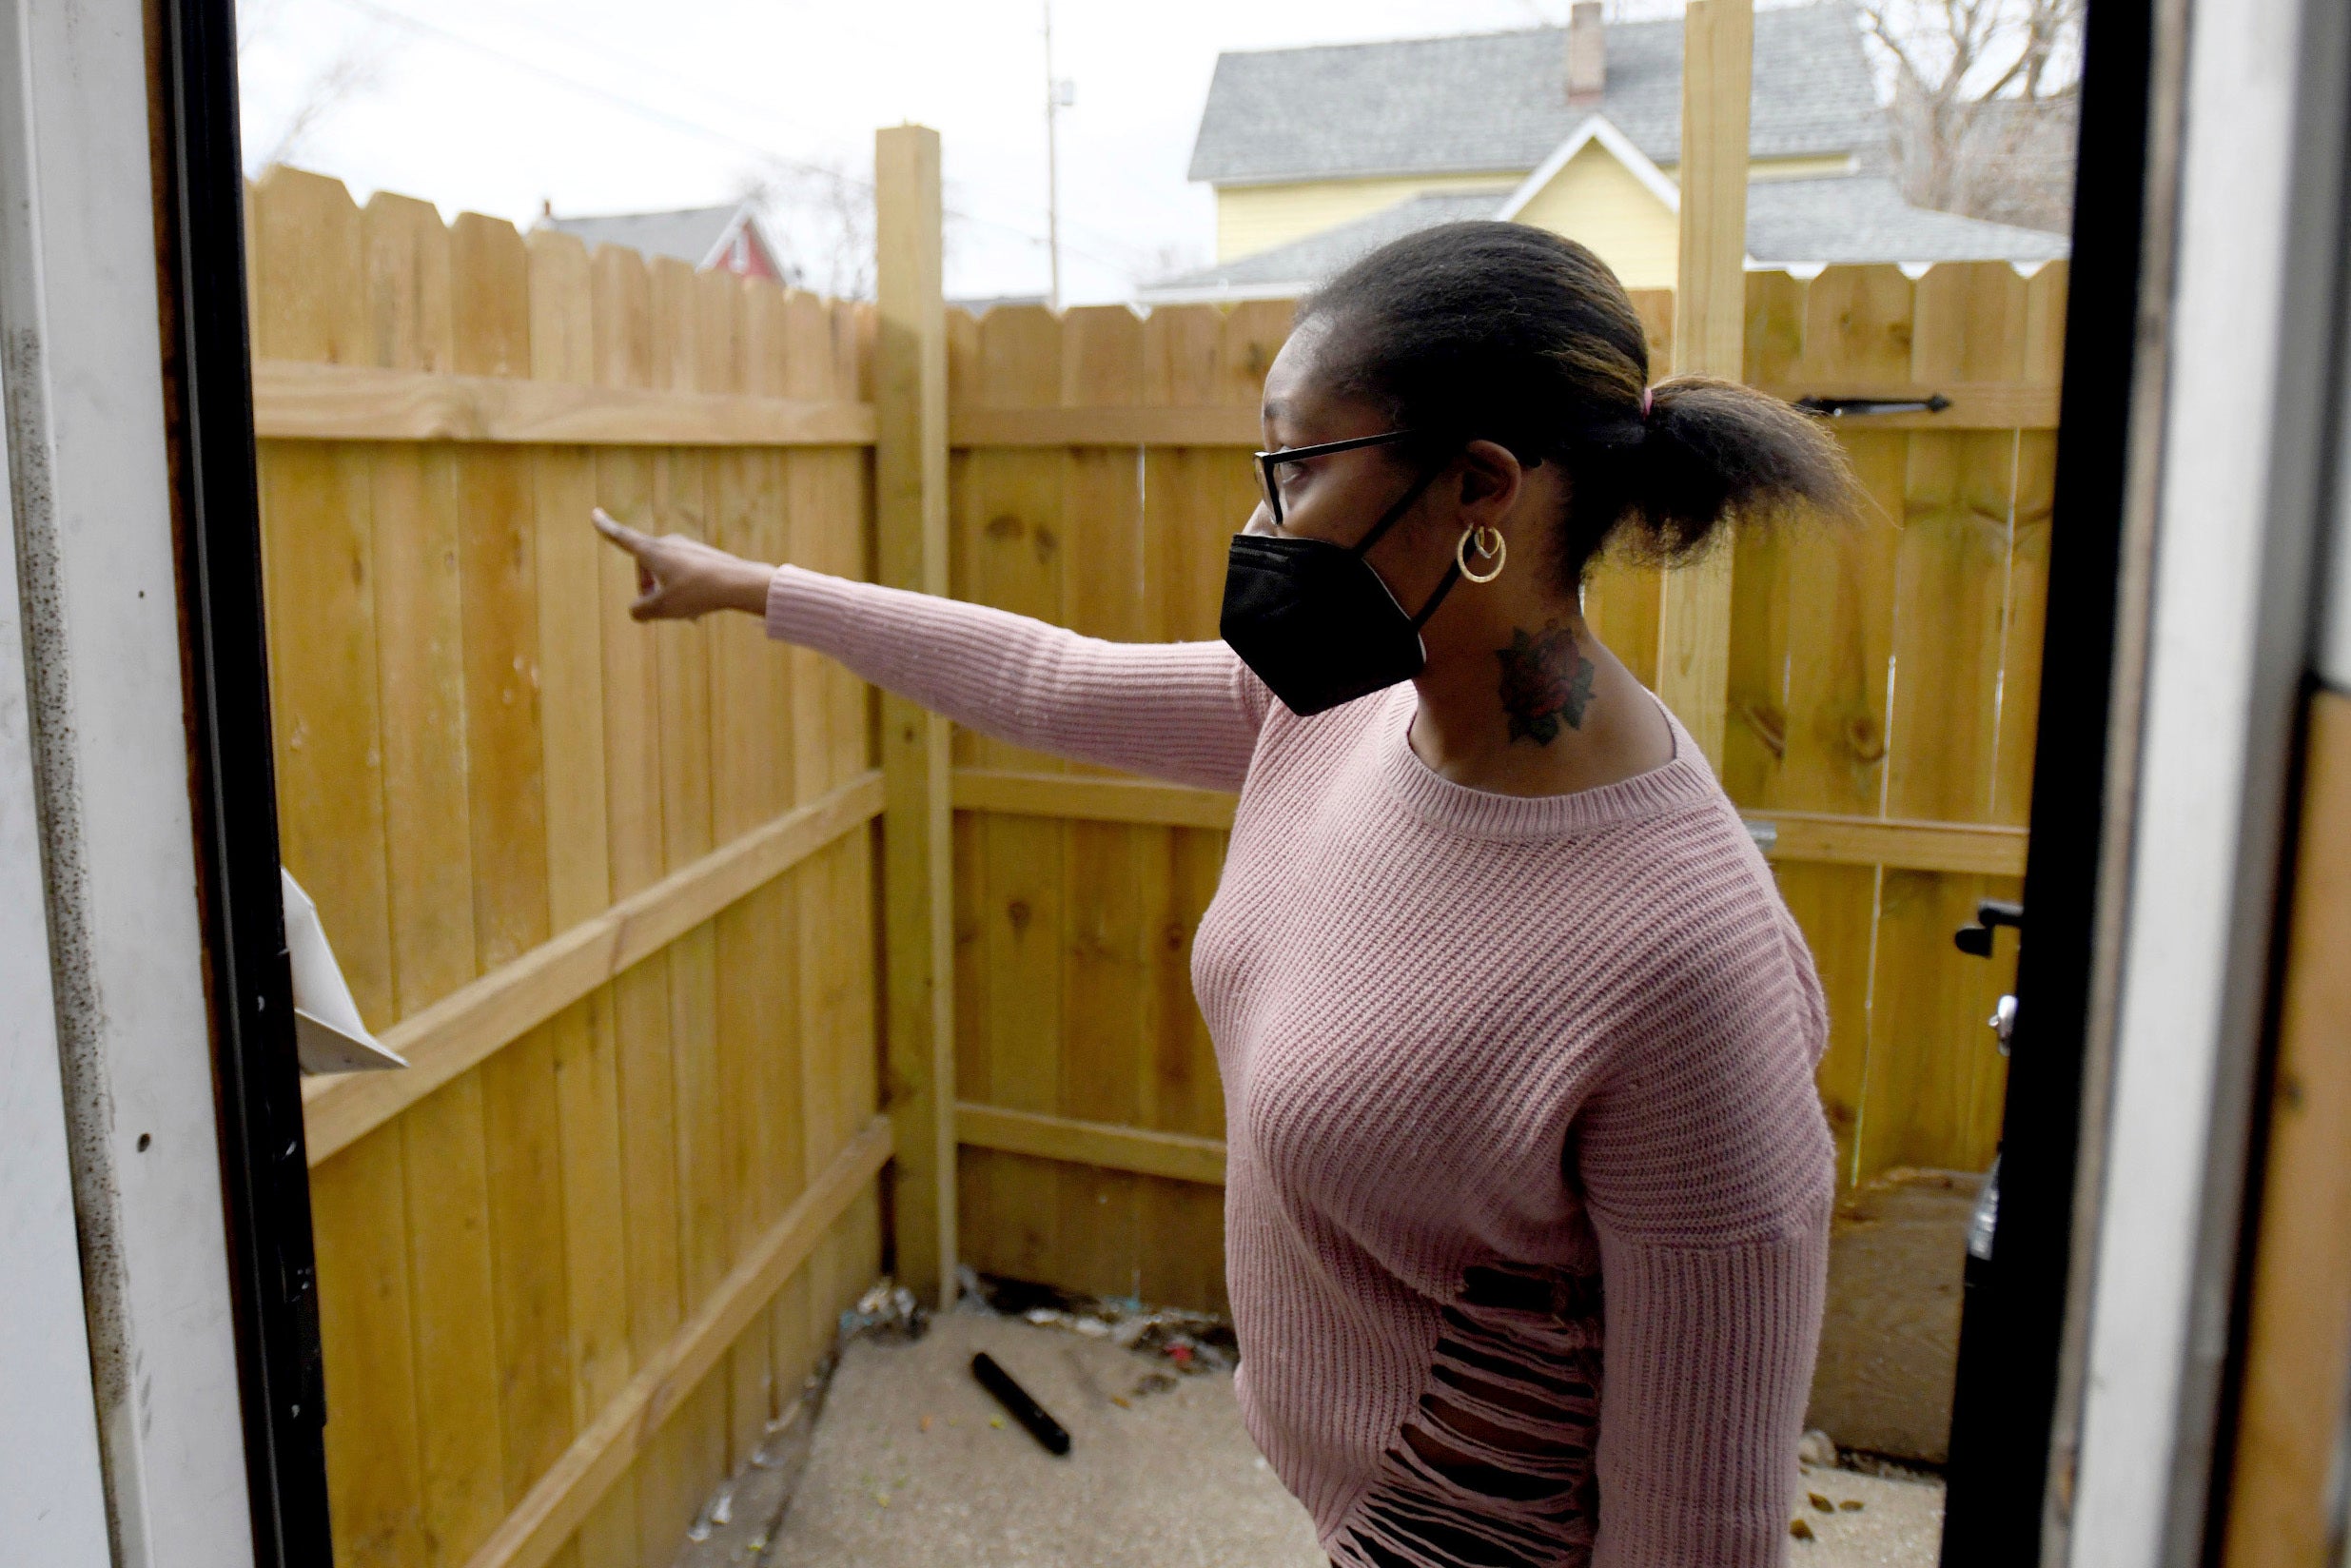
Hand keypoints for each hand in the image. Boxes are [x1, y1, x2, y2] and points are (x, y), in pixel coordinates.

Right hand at [591, 508, 772, 620]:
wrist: (739, 583)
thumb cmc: (697, 593)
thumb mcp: (662, 608)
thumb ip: (641, 610)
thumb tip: (637, 610)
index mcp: (653, 550)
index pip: (622, 538)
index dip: (606, 528)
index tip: (595, 513)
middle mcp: (669, 543)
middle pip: (647, 569)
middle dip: (650, 590)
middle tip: (661, 610)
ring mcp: (688, 548)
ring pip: (668, 576)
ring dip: (670, 595)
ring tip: (687, 615)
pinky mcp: (704, 556)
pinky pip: (685, 576)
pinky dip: (685, 592)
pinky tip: (699, 611)